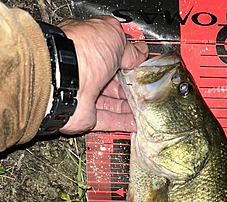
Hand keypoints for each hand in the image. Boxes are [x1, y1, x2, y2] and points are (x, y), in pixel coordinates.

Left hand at [58, 16, 147, 133]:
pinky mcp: (84, 115)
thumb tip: (139, 52)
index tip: (140, 67)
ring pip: (110, 103)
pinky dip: (121, 121)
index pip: (109, 55)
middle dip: (129, 87)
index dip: (126, 61)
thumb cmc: (81, 50)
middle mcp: (82, 71)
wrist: (63, 78)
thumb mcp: (112, 36)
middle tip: (145, 89)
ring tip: (145, 107)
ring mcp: (83, 94)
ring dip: (128, 105)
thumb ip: (128, 46)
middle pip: (111, 82)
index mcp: (86, 46)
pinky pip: (106, 120)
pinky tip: (135, 121)